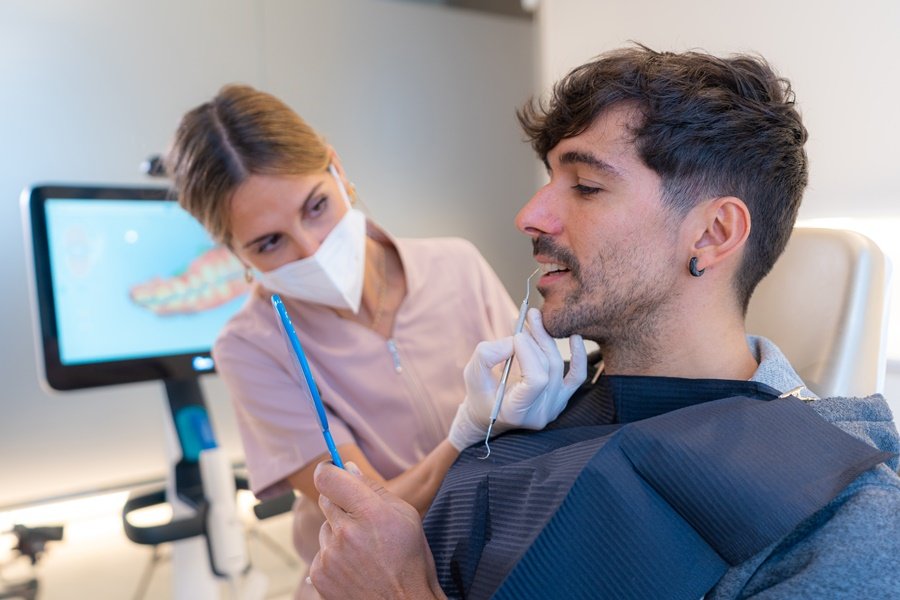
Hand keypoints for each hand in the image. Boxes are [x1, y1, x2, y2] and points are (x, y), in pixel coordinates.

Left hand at [310, 462, 445, 599]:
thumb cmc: (410, 561)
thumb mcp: (406, 517)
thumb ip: (375, 489)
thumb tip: (348, 468)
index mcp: (370, 513)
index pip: (328, 478)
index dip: (328, 470)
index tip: (332, 470)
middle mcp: (345, 533)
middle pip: (326, 499)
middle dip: (341, 503)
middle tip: (362, 519)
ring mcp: (329, 556)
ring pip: (325, 527)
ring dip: (338, 532)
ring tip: (363, 550)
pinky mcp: (319, 574)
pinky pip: (321, 552)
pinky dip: (334, 556)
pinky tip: (355, 566)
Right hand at [448, 308, 586, 450]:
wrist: (487, 412)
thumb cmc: (478, 393)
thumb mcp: (472, 373)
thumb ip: (488, 355)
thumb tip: (515, 340)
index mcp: (516, 411)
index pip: (536, 380)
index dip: (529, 354)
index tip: (516, 335)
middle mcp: (540, 413)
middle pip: (547, 369)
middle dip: (537, 339)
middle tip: (528, 316)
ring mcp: (554, 407)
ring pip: (558, 366)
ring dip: (547, 340)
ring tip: (535, 320)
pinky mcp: (561, 398)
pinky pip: (576, 376)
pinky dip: (578, 356)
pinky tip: (575, 337)